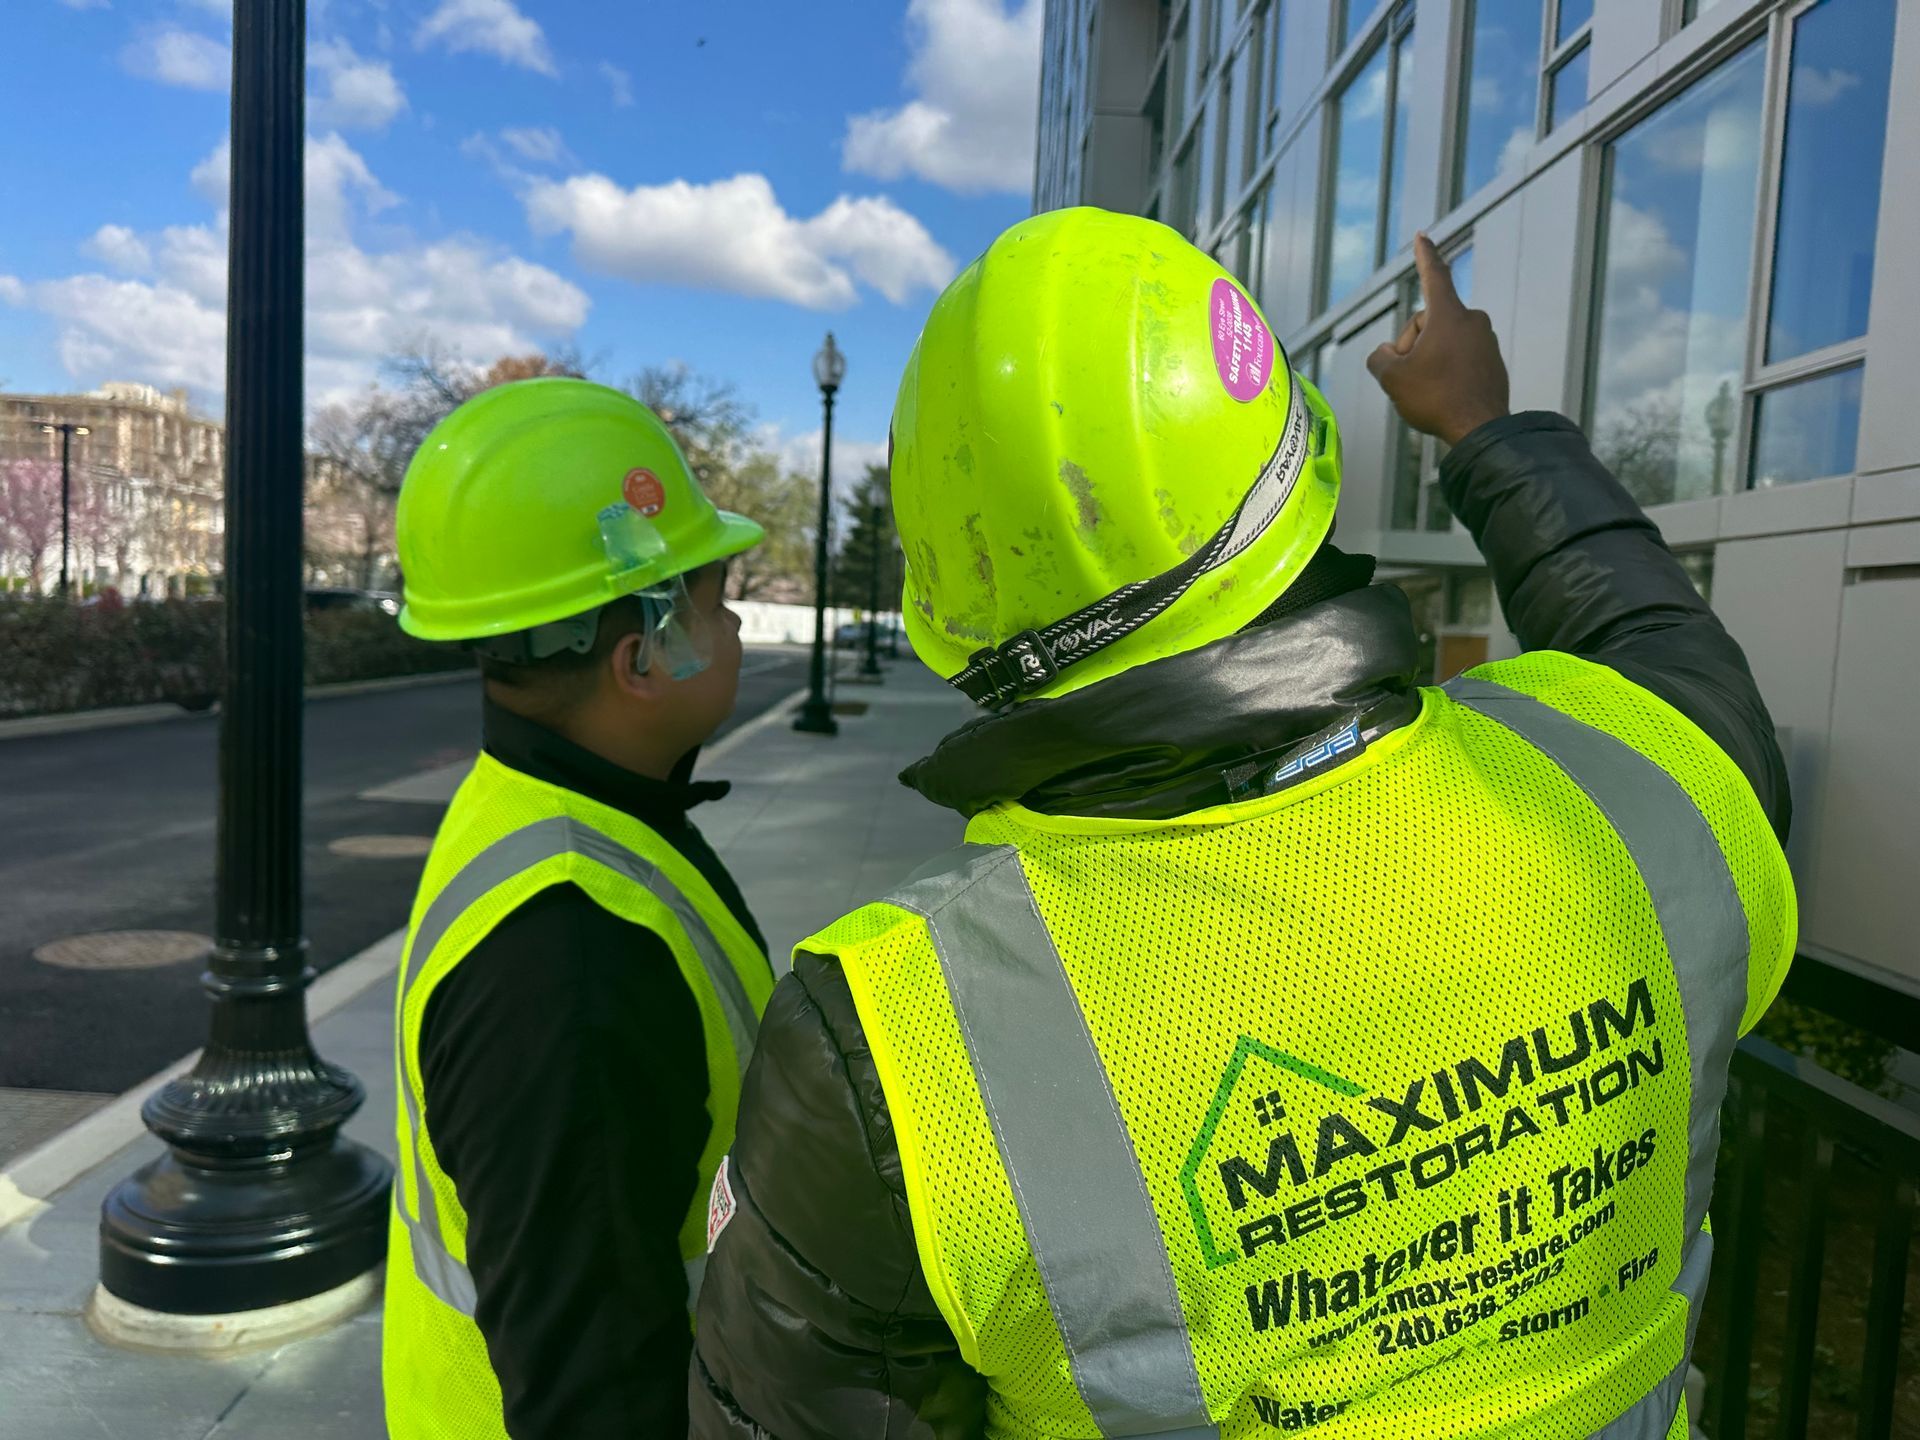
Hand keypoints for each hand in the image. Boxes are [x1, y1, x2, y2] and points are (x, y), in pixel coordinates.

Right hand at [1367, 234, 1510, 446]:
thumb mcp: (1392, 378)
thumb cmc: (1436, 399)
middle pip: (1427, 323)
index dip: (1424, 255)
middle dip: (1412, 346)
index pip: (1434, 275)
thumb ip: (1379, 358)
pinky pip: (1460, 359)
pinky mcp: (1493, 363)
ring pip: (1443, 343)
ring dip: (1429, 361)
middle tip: (1410, 378)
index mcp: (1448, 315)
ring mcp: (1486, 342)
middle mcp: (1472, 321)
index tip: (1423, 236)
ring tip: (1429, 392)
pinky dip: (1447, 373)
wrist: (1481, 430)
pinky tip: (1444, 396)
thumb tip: (1386, 354)